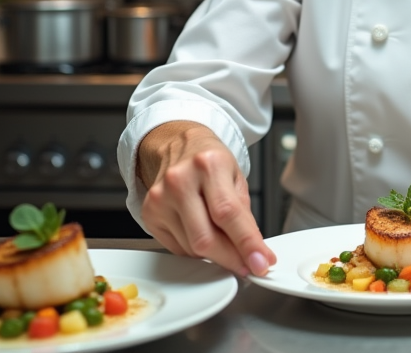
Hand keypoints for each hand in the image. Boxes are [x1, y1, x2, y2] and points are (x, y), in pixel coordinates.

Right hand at [136, 121, 275, 276]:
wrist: (178, 146)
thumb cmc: (210, 162)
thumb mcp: (237, 178)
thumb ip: (244, 216)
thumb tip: (254, 252)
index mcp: (208, 165)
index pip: (228, 213)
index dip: (247, 243)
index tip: (261, 263)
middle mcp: (180, 180)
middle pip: (205, 238)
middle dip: (230, 258)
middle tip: (247, 264)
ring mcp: (160, 198)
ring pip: (192, 248)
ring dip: (214, 254)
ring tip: (224, 240)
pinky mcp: (149, 213)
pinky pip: (178, 248)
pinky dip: (195, 250)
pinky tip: (202, 233)